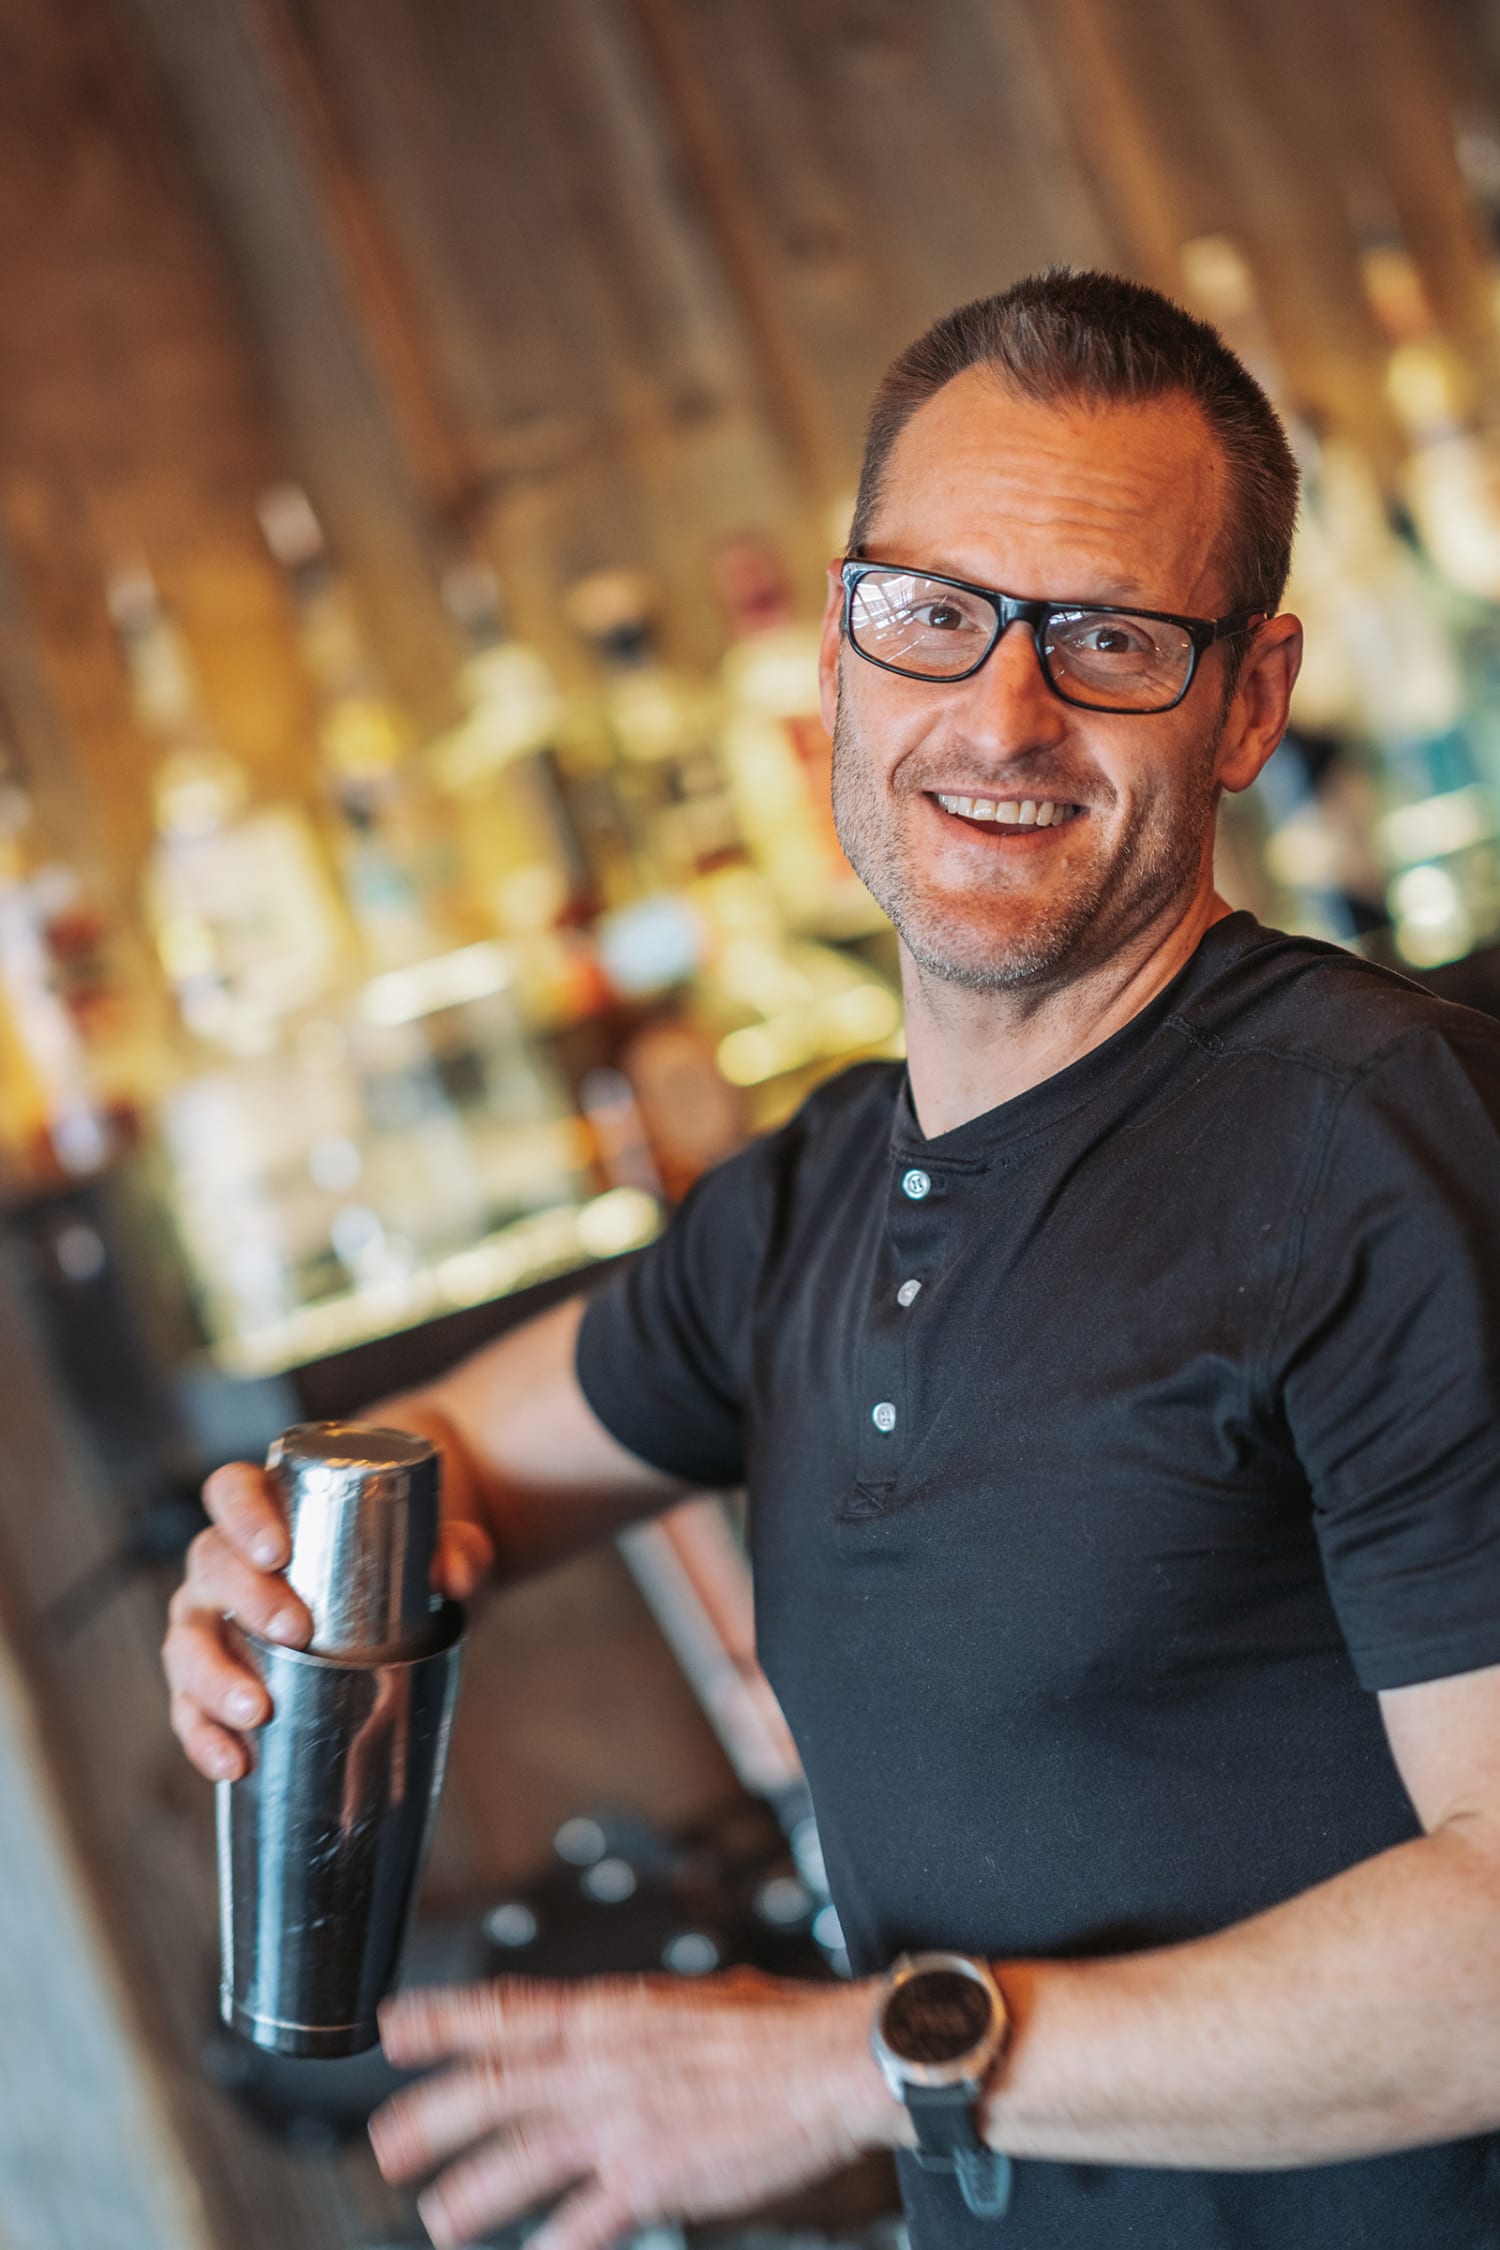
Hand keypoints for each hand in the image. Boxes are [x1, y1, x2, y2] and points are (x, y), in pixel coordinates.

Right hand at [162, 1455, 493, 1781]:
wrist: (390, 1595)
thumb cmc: (400, 1550)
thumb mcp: (434, 1540)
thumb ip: (456, 1546)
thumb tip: (454, 1575)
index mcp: (264, 1507)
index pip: (230, 1490)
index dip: (241, 1515)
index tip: (277, 1551)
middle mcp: (224, 1560)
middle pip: (210, 1566)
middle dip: (246, 1601)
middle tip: (296, 1632)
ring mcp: (212, 1619)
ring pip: (186, 1642)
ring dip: (213, 1678)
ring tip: (258, 1711)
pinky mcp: (214, 1676)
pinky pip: (190, 1707)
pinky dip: (203, 1736)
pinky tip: (232, 1762)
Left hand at [369, 1969, 909, 2249]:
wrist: (832, 2064)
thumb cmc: (778, 2032)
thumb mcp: (695, 2000)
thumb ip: (649, 2019)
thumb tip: (635, 2018)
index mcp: (611, 2011)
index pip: (508, 2010)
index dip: (444, 2019)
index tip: (393, 2026)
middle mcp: (602, 2062)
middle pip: (493, 2087)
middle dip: (432, 2116)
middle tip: (387, 2144)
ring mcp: (621, 2121)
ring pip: (521, 2158)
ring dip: (473, 2192)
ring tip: (440, 2218)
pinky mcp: (651, 2177)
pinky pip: (582, 2220)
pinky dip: (552, 2242)